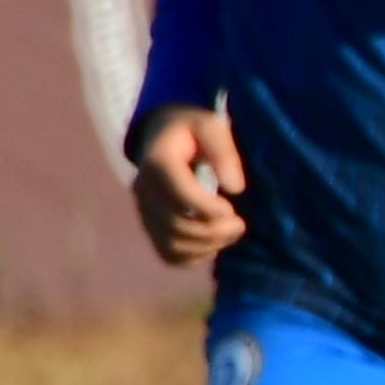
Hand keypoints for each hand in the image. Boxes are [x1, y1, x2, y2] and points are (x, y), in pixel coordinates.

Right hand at [131, 104, 248, 263]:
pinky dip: (193, 258)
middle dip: (214, 231)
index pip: (181, 195)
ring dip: (206, 247)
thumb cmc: (193, 130)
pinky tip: (213, 246)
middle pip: (176, 225)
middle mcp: (143, 189)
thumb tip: (235, 188)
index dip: (209, 208)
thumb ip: (224, 152)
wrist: (163, 135)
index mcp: (157, 162)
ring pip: (171, 245)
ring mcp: (144, 210)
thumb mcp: (212, 126)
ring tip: (230, 234)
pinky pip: (168, 255)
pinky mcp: (151, 225)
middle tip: (240, 225)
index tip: (232, 208)